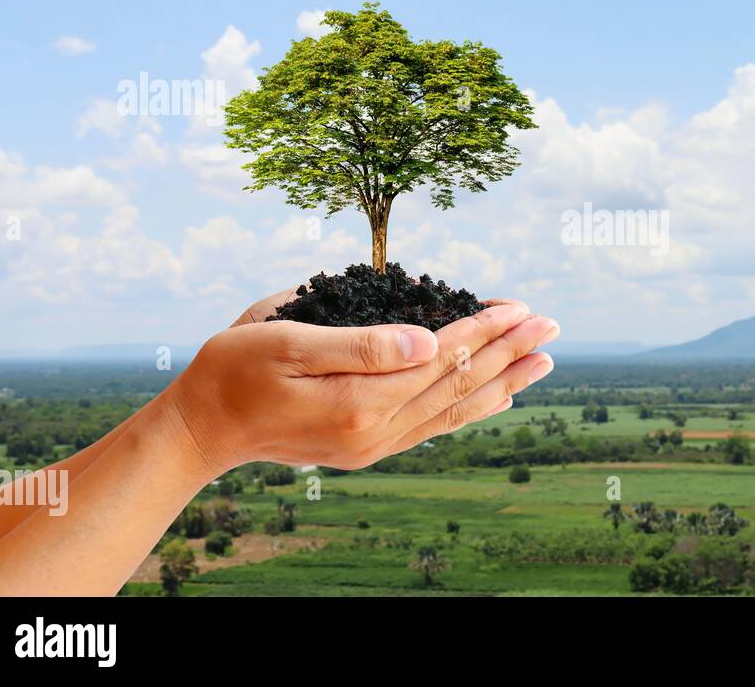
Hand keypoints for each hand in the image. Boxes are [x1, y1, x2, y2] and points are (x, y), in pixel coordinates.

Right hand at [163, 296, 558, 473]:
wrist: (203, 427)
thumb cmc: (235, 369)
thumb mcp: (288, 341)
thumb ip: (362, 343)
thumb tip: (430, 341)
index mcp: (361, 400)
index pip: (443, 358)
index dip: (485, 329)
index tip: (522, 307)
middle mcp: (377, 430)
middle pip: (460, 385)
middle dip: (509, 351)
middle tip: (551, 326)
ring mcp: (375, 445)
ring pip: (455, 411)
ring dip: (503, 382)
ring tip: (543, 362)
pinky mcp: (369, 447)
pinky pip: (435, 428)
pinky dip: (471, 408)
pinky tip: (496, 396)